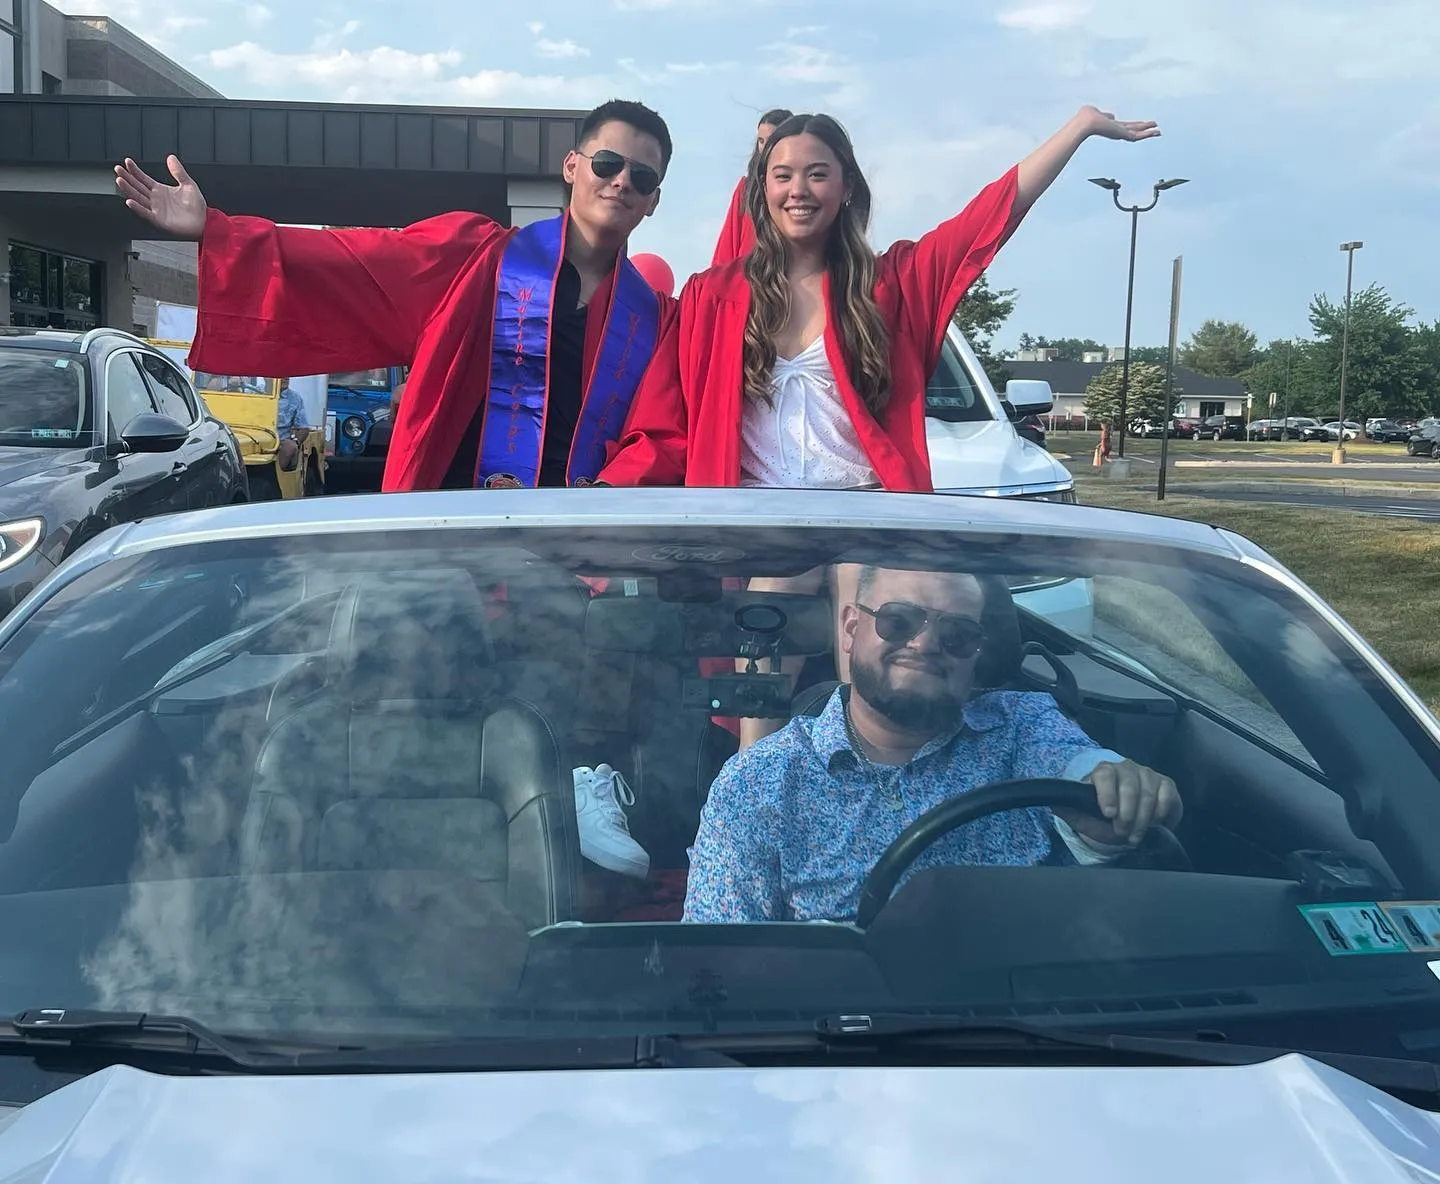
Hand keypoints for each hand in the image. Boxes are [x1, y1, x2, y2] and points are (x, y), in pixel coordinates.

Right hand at [114, 154, 208, 239]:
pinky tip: (130, 201)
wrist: (204, 223)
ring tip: (119, 180)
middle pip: (137, 187)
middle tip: (118, 169)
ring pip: (138, 198)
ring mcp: (156, 209)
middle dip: (127, 178)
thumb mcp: (188, 184)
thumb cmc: (197, 206)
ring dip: (128, 190)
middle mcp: (155, 199)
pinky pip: (145, 213)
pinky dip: (137, 208)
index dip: (135, 170)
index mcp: (160, 190)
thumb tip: (171, 157)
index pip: (143, 178)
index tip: (127, 161)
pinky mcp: (159, 220)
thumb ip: (178, 171)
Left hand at [1056, 760, 1181, 847]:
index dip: (1107, 793)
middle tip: (1123, 834)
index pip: (1105, 775)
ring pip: (1149, 795)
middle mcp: (1126, 768)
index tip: (1108, 814)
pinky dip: (1162, 814)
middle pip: (1129, 787)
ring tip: (1134, 837)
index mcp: (1103, 772)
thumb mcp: (1083, 816)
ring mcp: (1148, 774)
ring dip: (1143, 821)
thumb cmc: (1101, 816)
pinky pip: (1168, 796)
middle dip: (1127, 815)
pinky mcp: (1166, 784)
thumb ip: (1069, 810)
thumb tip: (1055, 804)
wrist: (1123, 818)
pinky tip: (1155, 825)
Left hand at [1077, 106, 1160, 142]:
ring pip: (1137, 133)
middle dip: (1143, 129)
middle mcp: (1116, 131)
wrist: (1085, 123)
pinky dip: (1147, 134)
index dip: (1133, 125)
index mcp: (1111, 125)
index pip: (1125, 126)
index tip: (1141, 124)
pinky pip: (1138, 135)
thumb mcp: (1098, 113)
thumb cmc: (1086, 117)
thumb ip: (1105, 115)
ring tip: (1158, 131)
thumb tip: (1111, 116)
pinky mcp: (1122, 135)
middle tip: (1154, 129)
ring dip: (1148, 132)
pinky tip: (1156, 132)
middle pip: (1133, 130)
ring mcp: (1119, 133)